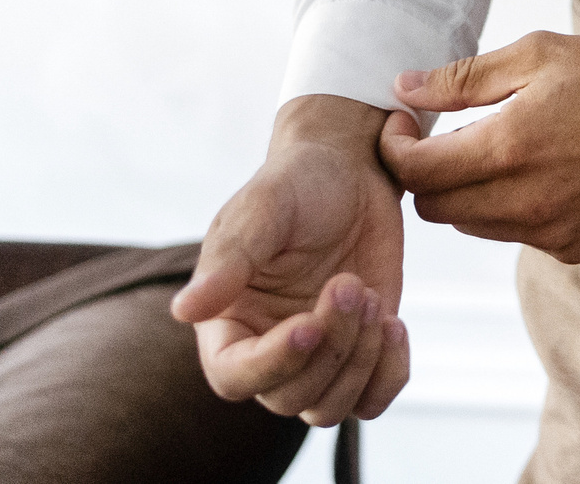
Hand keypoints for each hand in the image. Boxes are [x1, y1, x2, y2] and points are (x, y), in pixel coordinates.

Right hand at [172, 95, 409, 425]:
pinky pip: (373, 398)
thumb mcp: (261, 209)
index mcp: (227, 323)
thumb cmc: (295, 184)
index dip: (272, 363)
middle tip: (352, 284)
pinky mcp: (360, 350)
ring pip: (330, 408)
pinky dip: (389, 373)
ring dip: (360, 362)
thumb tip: (185, 310)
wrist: (351, 171)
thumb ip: (229, 259)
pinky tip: (394, 324)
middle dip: (330, 348)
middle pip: (290, 397)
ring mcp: (316, 355)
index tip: (309, 325)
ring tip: (371, 297)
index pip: (234, 377)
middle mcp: (266, 348)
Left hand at [379, 31, 579, 263]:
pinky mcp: (571, 246)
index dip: (394, 147)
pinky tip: (538, 173)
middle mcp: (524, 201)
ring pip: (470, 224)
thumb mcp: (540, 54)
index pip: (414, 172)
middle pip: (433, 208)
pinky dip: (507, 209)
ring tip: (497, 151)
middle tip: (444, 136)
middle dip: (426, 173)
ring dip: (466, 192)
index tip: (404, 123)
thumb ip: (464, 78)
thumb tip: (404, 89)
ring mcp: (548, 231)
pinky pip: (512, 235)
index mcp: (509, 148)